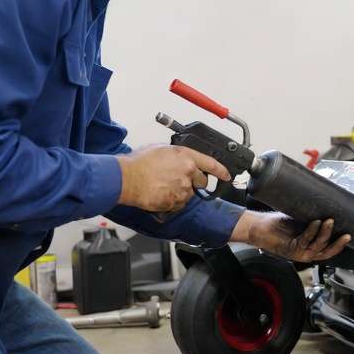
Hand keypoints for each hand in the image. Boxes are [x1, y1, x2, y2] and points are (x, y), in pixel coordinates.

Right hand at [115, 145, 230, 211]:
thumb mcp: (161, 149)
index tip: (227, 175)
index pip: (211, 164)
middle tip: (177, 180)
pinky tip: (160, 194)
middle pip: (201, 182)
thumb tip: (181, 159)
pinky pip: (178, 204)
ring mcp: (182, 189)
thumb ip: (177, 155)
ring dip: (180, 192)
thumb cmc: (139, 163)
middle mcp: (188, 172)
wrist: (126, 179)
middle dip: (194, 182)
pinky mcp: (175, 202)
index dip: (221, 171)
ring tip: (162, 186)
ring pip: (189, 194)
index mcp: (186, 157)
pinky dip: (172, 201)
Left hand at [238, 211, 351, 262]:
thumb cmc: (278, 224)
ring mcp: (298, 253)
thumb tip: (327, 207)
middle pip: (326, 252)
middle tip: (346, 234)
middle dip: (337, 243)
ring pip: (318, 246)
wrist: (260, 227)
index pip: (328, 250)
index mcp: (309, 248)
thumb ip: (313, 219)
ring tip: (329, 221)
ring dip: (325, 233)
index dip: (339, 245)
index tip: (349, 236)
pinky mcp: (291, 248)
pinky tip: (315, 222)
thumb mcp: (300, 221)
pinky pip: (305, 239)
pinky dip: (311, 230)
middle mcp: (305, 253)